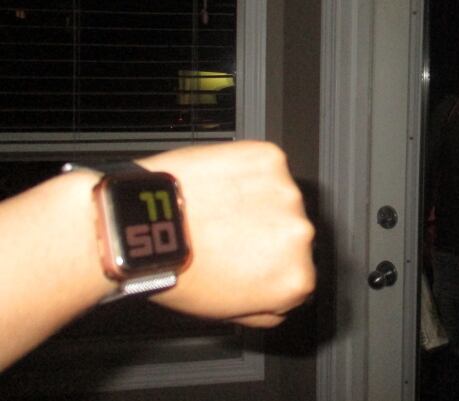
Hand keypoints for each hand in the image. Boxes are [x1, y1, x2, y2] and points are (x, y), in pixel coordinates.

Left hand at [140, 141, 315, 326]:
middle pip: (294, 236)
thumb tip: (279, 300)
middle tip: (230, 238)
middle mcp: (300, 235)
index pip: (301, 275)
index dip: (272, 271)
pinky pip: (267, 166)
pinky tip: (221, 187)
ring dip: (260, 203)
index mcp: (296, 279)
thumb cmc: (176, 268)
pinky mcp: (270, 160)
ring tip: (220, 211)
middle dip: (268, 236)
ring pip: (282, 200)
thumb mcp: (227, 313)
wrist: (143, 223)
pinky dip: (249, 173)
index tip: (251, 265)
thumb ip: (266, 309)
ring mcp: (287, 193)